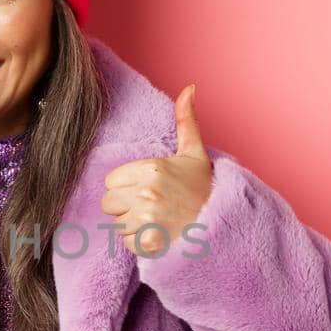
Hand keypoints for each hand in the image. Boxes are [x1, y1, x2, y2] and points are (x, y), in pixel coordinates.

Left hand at [99, 83, 212, 256]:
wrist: (222, 225)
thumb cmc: (203, 189)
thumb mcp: (194, 153)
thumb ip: (186, 120)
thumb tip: (189, 87)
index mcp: (152, 168)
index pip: (110, 181)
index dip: (125, 186)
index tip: (145, 189)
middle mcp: (147, 193)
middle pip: (109, 203)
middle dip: (124, 206)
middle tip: (149, 207)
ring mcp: (148, 219)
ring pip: (116, 224)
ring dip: (131, 225)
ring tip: (155, 221)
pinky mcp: (149, 243)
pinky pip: (125, 243)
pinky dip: (138, 243)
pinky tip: (157, 235)